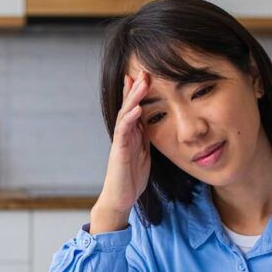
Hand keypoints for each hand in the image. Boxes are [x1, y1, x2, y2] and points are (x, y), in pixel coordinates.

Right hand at [90, 72, 152, 233]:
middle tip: (144, 72)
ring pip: (125, 115)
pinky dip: (130, 119)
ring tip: (140, 83)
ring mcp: (120, 142)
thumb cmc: (131, 178)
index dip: (139, 93)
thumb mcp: (143, 154)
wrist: (120, 199)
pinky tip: (137, 108)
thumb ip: (145, 138)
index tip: (145, 76)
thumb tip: (152, 124)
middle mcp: (124, 135)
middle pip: (129, 107)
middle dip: (136, 89)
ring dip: (133, 98)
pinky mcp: (119, 152)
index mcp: (132, 135)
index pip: (135, 109)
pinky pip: (123, 132)